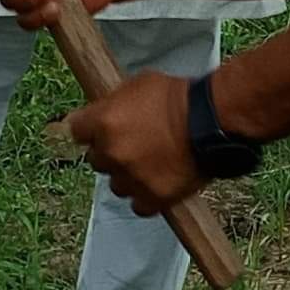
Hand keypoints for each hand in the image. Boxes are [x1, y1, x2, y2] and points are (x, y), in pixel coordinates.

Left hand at [66, 71, 201, 211]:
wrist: (214, 120)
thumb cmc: (181, 97)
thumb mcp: (139, 84)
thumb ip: (114, 103)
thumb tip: (102, 112)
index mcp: (103, 122)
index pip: (76, 131)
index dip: (90, 130)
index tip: (98, 130)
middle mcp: (111, 153)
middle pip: (96, 159)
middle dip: (111, 152)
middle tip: (134, 144)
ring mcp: (131, 178)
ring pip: (116, 184)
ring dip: (128, 176)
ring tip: (151, 163)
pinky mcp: (152, 198)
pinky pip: (138, 205)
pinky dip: (146, 196)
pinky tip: (158, 182)